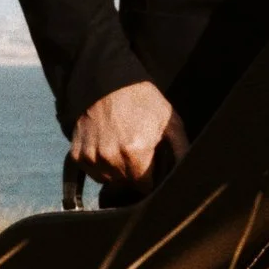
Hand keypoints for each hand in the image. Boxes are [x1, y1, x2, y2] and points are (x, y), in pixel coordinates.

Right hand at [70, 79, 187, 192]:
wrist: (108, 81)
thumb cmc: (143, 100)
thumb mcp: (170, 121)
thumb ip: (182, 150)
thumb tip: (190, 173)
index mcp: (136, 152)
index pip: (145, 187)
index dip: (150, 178)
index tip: (151, 166)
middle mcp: (111, 158)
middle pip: (126, 183)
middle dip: (134, 173)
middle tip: (137, 151)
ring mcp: (92, 156)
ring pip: (108, 179)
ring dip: (116, 171)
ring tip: (121, 147)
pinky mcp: (77, 153)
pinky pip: (91, 172)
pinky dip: (99, 164)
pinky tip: (106, 146)